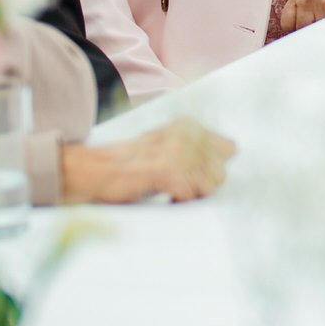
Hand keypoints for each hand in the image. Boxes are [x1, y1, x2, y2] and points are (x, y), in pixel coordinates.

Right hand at [59, 118, 236, 203]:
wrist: (90, 172)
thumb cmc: (129, 165)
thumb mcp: (168, 146)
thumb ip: (200, 146)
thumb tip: (235, 148)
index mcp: (189, 125)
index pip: (229, 149)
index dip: (211, 168)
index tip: (190, 173)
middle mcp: (187, 133)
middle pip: (221, 172)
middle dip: (202, 185)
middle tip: (174, 185)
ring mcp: (177, 150)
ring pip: (210, 184)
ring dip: (191, 194)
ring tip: (167, 189)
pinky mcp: (166, 169)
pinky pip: (191, 192)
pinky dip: (179, 200)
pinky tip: (163, 195)